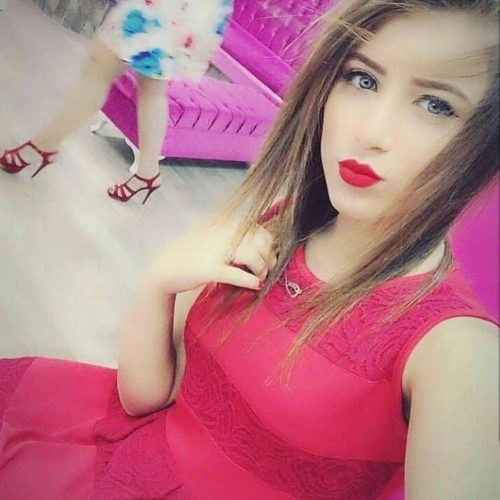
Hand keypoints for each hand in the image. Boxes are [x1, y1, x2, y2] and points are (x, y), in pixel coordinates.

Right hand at [143, 219, 276, 294]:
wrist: (164, 267)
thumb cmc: (193, 253)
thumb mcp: (214, 236)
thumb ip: (235, 235)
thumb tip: (263, 243)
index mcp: (226, 224)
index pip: (260, 230)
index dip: (270, 245)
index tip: (270, 257)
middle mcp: (223, 233)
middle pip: (261, 243)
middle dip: (270, 258)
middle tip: (269, 270)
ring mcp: (217, 250)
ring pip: (254, 257)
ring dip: (263, 269)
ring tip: (261, 278)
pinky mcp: (210, 269)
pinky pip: (238, 275)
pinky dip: (251, 281)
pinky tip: (256, 285)